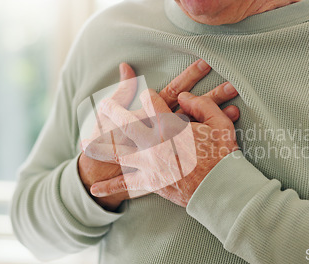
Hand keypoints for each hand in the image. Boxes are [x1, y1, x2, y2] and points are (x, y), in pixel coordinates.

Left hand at [78, 59, 238, 209]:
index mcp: (170, 126)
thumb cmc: (223, 154)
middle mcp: (153, 144)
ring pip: (119, 153)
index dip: (149, 95)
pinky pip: (127, 185)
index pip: (151, 101)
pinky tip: (95, 190)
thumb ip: (201, 104)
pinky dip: (110, 188)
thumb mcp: (219, 122)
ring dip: (101, 147)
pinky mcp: (151, 183)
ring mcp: (149, 164)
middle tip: (101, 105)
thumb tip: (184, 97)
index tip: (148, 95)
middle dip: (112, 111)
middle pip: (126, 123)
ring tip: (84, 144)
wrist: (221, 189)